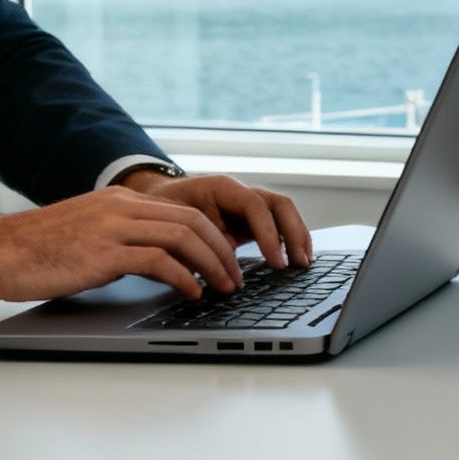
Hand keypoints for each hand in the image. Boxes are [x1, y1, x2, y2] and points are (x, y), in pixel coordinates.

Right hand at [0, 187, 245, 305]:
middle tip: (236, 277)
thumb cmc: (35, 251)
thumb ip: (123, 240)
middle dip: (223, 250)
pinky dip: (183, 277)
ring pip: (183, 237)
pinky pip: (158, 261)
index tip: (228, 260)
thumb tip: (158, 264)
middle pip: (193, 221)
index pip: (185, 211)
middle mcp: (121, 208)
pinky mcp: (101, 254)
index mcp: (121, 201)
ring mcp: (112, 228)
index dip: (215, 236)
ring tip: (223, 288)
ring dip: (211, 264)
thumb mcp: (88, 235)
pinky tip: (192, 293)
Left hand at [119, 170, 312, 268]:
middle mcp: (240, 193)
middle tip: (298, 263)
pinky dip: (290, 239)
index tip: (274, 261)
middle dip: (293, 233)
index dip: (268, 234)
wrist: (154, 200)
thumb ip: (195, 243)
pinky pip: (277, 224)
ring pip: (284, 213)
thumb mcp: (172, 225)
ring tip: (304, 262)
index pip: (255, 206)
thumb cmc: (160, 211)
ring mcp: (246, 206)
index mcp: (221, 188)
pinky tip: (296, 258)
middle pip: (279, 205)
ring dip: (297, 236)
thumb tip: (213, 271)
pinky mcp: (248, 220)